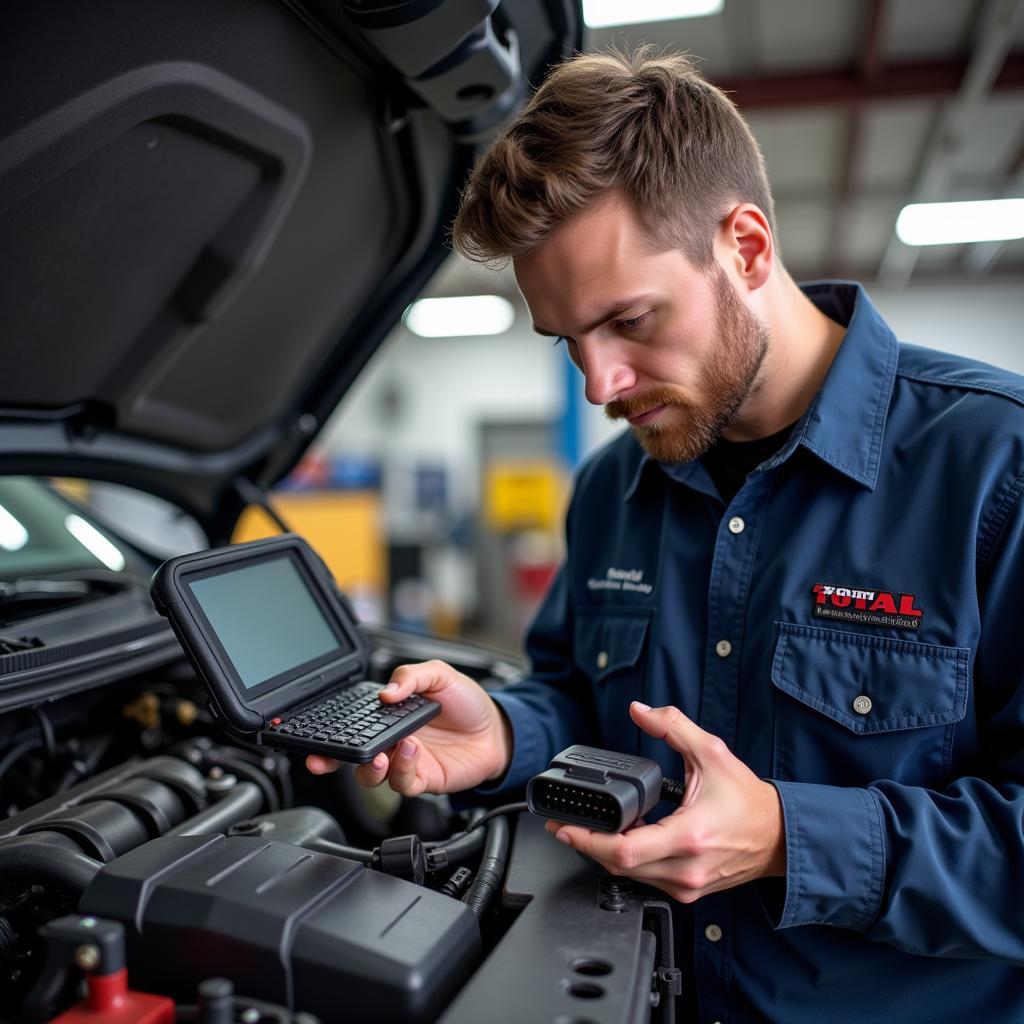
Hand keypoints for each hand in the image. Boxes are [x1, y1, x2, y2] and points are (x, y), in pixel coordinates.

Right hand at [305, 660, 512, 795]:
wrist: (497, 729)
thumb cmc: (467, 702)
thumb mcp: (440, 675)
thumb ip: (412, 676)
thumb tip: (387, 691)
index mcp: (389, 716)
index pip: (353, 724)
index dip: (332, 730)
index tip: (315, 732)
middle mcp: (391, 741)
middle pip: (352, 756)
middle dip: (331, 760)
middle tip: (323, 759)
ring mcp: (405, 762)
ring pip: (372, 775)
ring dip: (372, 765)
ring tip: (385, 751)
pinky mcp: (422, 779)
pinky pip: (402, 782)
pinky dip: (402, 767)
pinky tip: (412, 749)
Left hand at [546, 702, 784, 902]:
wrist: (779, 837)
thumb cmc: (748, 801)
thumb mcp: (711, 753)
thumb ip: (673, 726)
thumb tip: (640, 710)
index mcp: (690, 835)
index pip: (626, 850)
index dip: (589, 840)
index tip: (565, 827)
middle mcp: (686, 867)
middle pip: (618, 866)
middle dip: (587, 845)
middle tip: (564, 826)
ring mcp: (686, 885)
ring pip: (629, 876)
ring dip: (605, 854)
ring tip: (590, 829)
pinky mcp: (687, 891)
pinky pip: (646, 879)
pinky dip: (628, 861)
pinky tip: (622, 840)